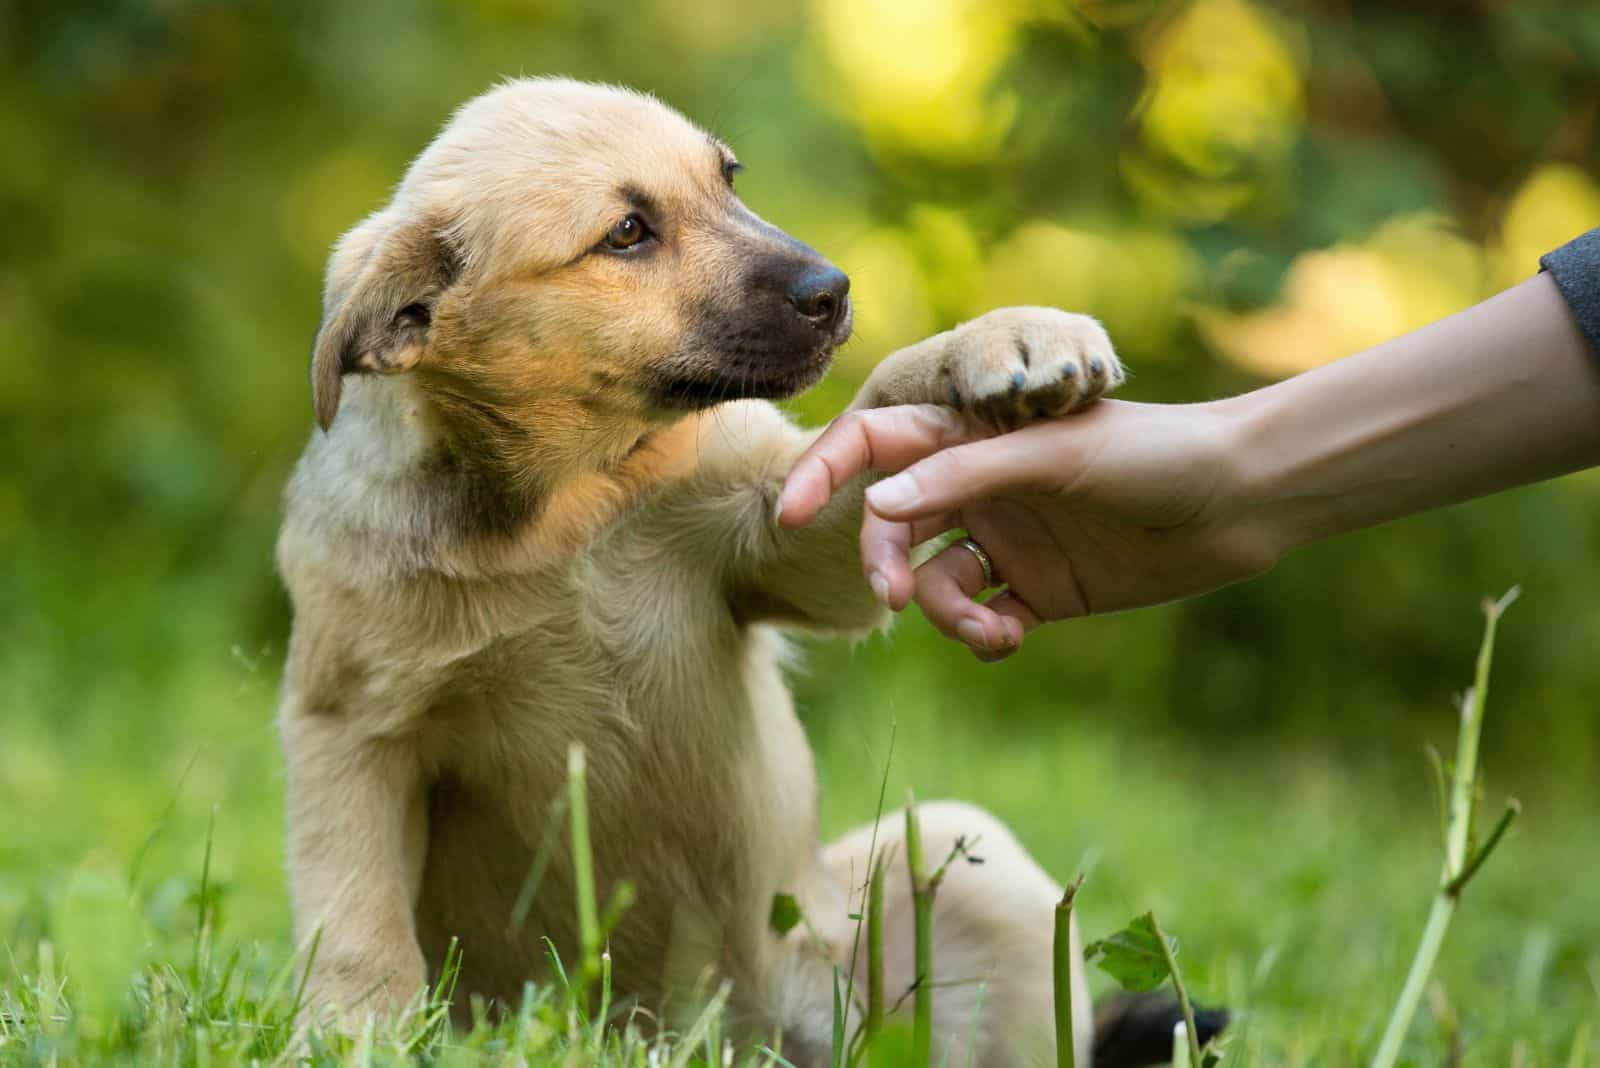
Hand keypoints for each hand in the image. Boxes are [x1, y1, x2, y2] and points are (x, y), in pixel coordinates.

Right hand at [775, 400, 1277, 660]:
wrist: (1240, 499)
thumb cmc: (1153, 452)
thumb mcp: (1055, 456)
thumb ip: (962, 474)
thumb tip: (874, 506)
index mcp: (974, 435)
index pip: (878, 444)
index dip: (826, 473)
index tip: (788, 514)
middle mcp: (980, 485)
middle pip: (895, 525)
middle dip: (886, 563)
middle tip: (896, 598)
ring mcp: (1007, 538)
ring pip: (935, 582)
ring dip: (946, 614)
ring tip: (992, 632)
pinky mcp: (1038, 588)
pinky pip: (981, 617)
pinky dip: (983, 636)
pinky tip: (1012, 639)